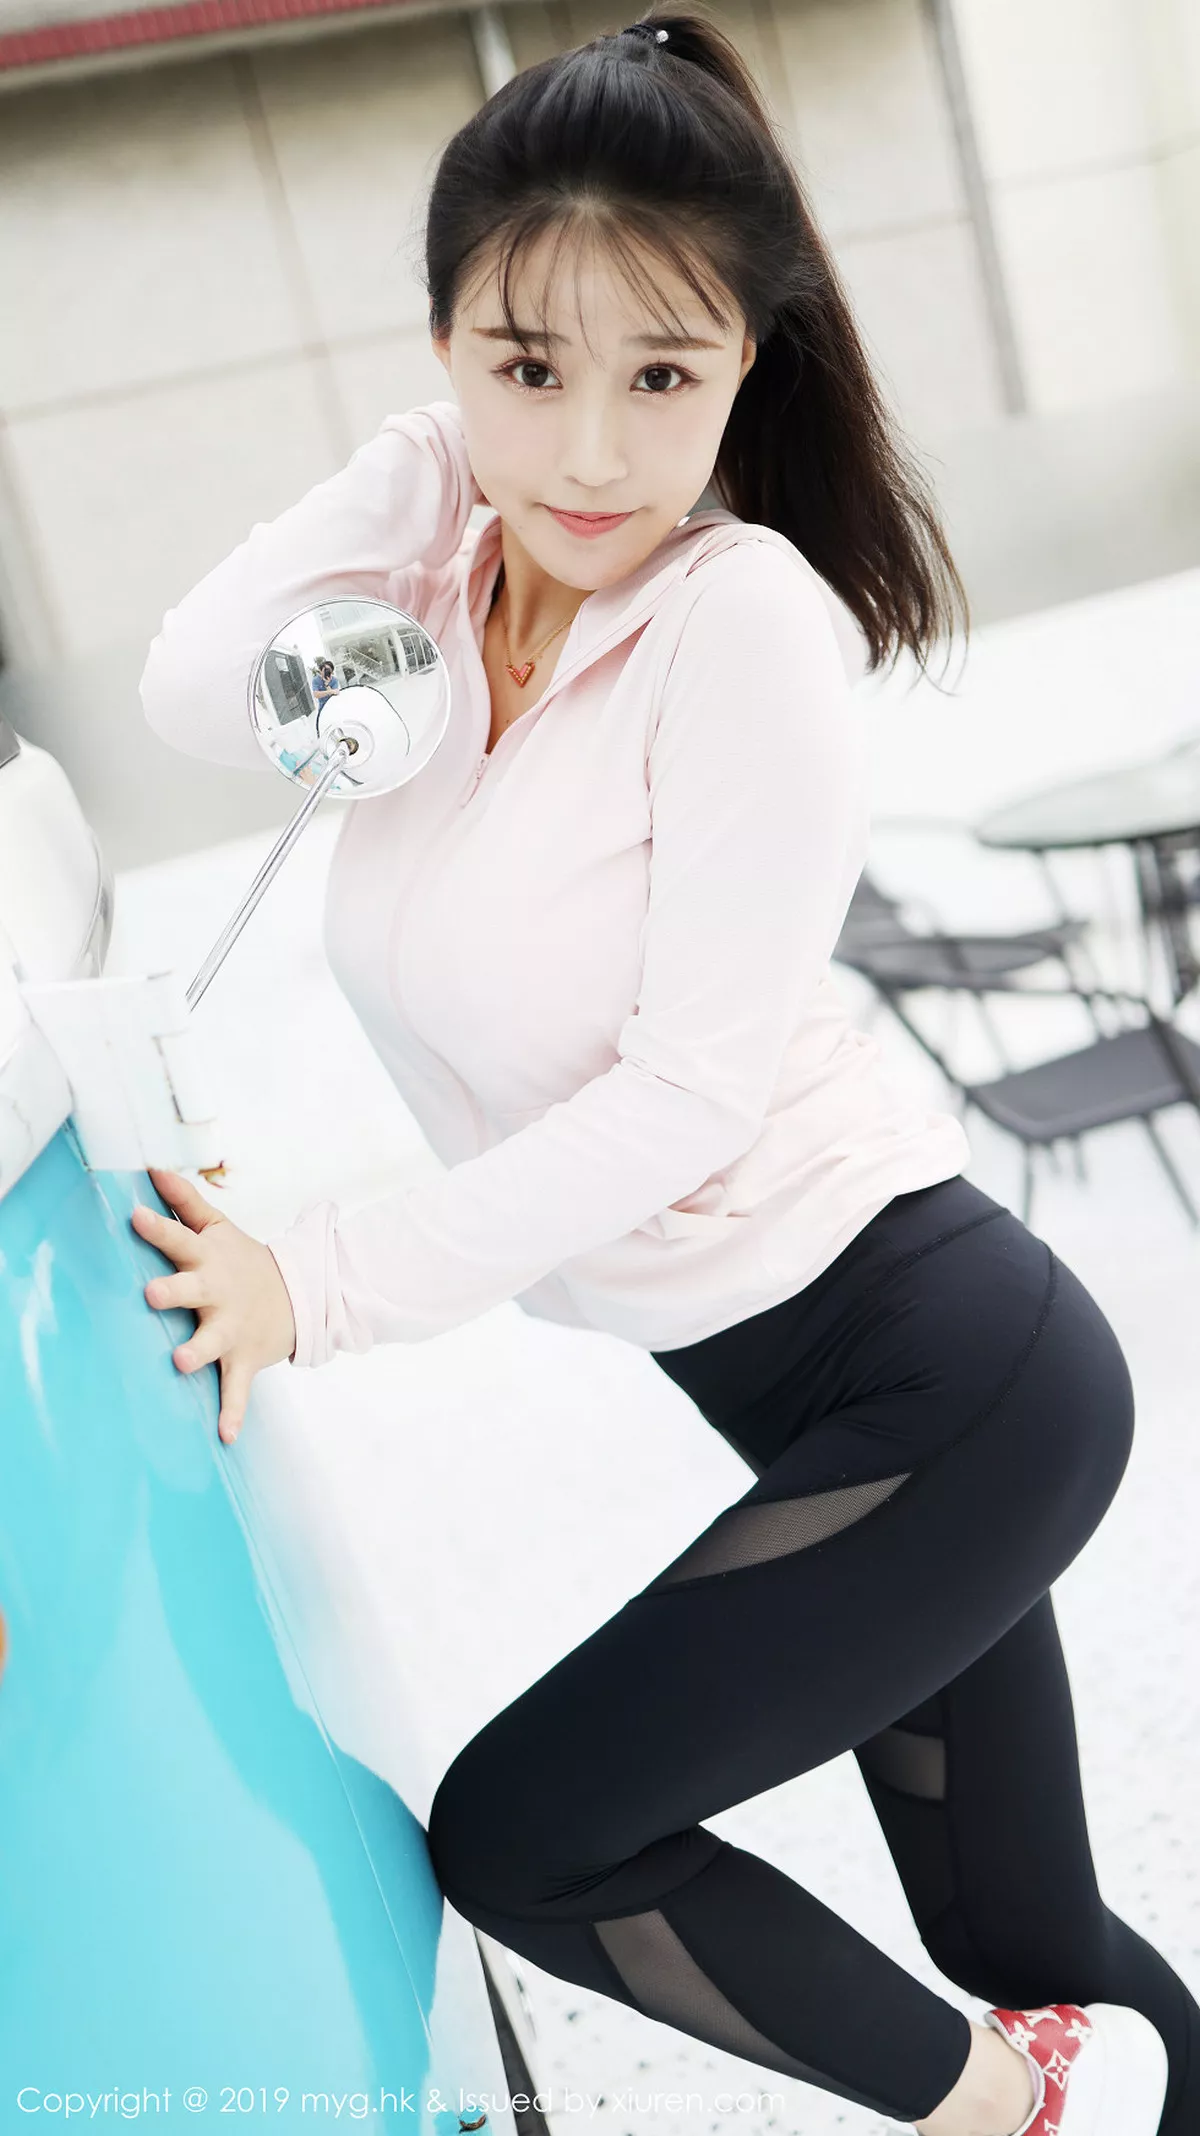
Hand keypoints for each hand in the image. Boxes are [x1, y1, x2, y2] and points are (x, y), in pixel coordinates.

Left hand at [132, 1167, 297, 1445]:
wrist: (301, 1297)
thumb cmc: (243, 1262)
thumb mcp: (218, 1228)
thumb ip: (185, 1201)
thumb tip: (151, 1167)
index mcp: (207, 1261)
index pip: (180, 1238)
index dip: (158, 1228)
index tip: (136, 1216)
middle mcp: (217, 1294)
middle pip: (192, 1291)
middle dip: (173, 1292)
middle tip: (151, 1294)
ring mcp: (231, 1329)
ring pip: (211, 1343)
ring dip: (197, 1353)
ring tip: (180, 1362)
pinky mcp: (243, 1360)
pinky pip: (237, 1389)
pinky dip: (233, 1412)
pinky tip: (226, 1436)